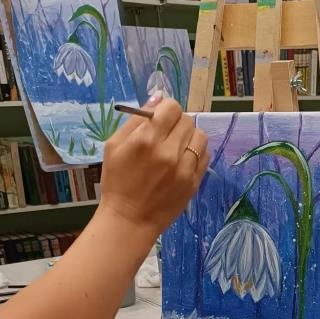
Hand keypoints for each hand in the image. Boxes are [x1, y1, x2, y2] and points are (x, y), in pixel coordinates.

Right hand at [98, 95, 208, 237]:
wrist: (130, 219)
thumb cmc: (117, 181)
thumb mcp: (114, 145)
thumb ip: (136, 120)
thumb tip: (157, 98)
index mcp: (147, 140)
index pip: (172, 108)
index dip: (166, 109)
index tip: (161, 117)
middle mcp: (169, 152)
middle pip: (187, 121)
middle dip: (177, 122)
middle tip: (167, 134)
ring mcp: (185, 169)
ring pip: (200, 137)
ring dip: (190, 137)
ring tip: (177, 147)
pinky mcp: (194, 183)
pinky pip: (205, 157)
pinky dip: (196, 153)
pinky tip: (184, 160)